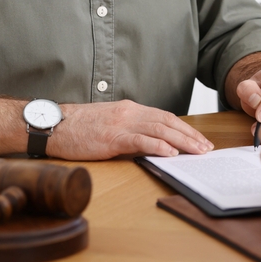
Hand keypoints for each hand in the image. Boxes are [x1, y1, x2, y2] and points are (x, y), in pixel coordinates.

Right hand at [49, 100, 214, 159]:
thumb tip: (149, 141)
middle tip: (206, 148)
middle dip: (190, 135)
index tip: (199, 139)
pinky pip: (140, 140)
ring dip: (182, 141)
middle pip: (168, 121)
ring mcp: (121, 124)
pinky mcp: (111, 137)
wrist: (54, 124)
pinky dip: (158, 145)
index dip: (185, 127)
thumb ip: (129, 127)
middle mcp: (129, 112)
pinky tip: (171, 152)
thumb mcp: (109, 122)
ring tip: (197, 151)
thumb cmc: (78, 127)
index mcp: (130, 108)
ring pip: (159, 129)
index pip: (165, 116)